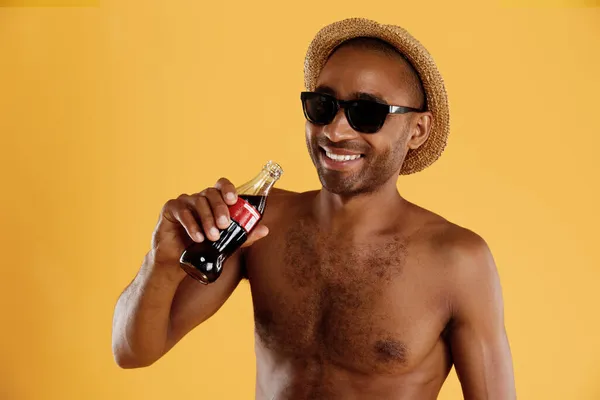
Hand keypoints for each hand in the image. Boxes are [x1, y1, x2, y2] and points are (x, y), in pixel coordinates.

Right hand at [149, 178, 269, 275]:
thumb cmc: (202, 248)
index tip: (234, 200)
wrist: (176, 262)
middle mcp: (199, 198)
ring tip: (213, 237)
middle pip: (211, 194)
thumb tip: (265, 229)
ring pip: (198, 202)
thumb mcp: (225, 242)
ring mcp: (184, 201)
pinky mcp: (170, 209)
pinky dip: (191, 225)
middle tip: (225, 225)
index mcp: (213, 201)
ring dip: (207, 220)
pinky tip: (198, 238)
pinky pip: (182, 212)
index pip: (221, 186)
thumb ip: (243, 235)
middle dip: (220, 209)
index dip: (228, 189)